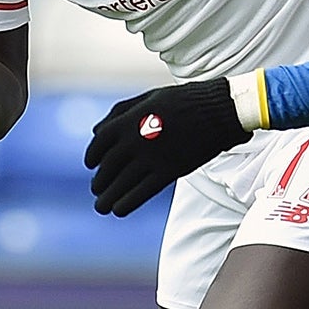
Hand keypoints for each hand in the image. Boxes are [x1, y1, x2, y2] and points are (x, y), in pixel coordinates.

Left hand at [85, 78, 247, 216]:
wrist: (218, 110)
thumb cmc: (183, 101)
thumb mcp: (148, 97)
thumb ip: (120, 112)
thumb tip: (95, 131)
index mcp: (128, 120)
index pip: (99, 143)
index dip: (91, 156)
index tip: (90, 165)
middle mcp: (135, 140)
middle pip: (108, 167)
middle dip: (100, 181)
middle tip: (97, 189)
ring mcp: (151, 157)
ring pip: (121, 183)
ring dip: (107, 197)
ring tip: (101, 206)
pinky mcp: (169, 171)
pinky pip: (142, 192)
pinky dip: (127, 203)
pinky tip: (119, 211)